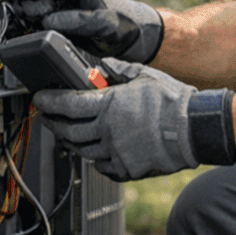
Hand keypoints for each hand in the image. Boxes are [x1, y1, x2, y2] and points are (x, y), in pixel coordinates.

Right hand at [5, 0, 162, 62]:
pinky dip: (39, 22)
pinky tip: (35, 27)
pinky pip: (47, 16)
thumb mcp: (103, 22)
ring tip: (30, 21)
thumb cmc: (127, 23)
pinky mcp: (67, 16)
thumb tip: (49, 21)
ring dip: (34, 12)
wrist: (135, 37)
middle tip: (22, 11)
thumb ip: (76, 20)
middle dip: (31, 0)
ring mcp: (70, 2)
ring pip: (43, 3)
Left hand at [34, 59, 235, 181]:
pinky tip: (95, 151)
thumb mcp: (145, 75)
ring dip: (70, 141)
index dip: (49, 101)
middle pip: (69, 130)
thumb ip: (120, 70)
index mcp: (109, 106)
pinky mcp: (127, 169)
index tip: (41, 99)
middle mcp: (108, 131)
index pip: (68, 104)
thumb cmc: (173, 102)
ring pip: (82, 150)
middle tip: (48, 116)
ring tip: (67, 133)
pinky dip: (94, 159)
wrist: (195, 130)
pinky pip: (102, 167)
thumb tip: (104, 65)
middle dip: (53, 123)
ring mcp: (116, 153)